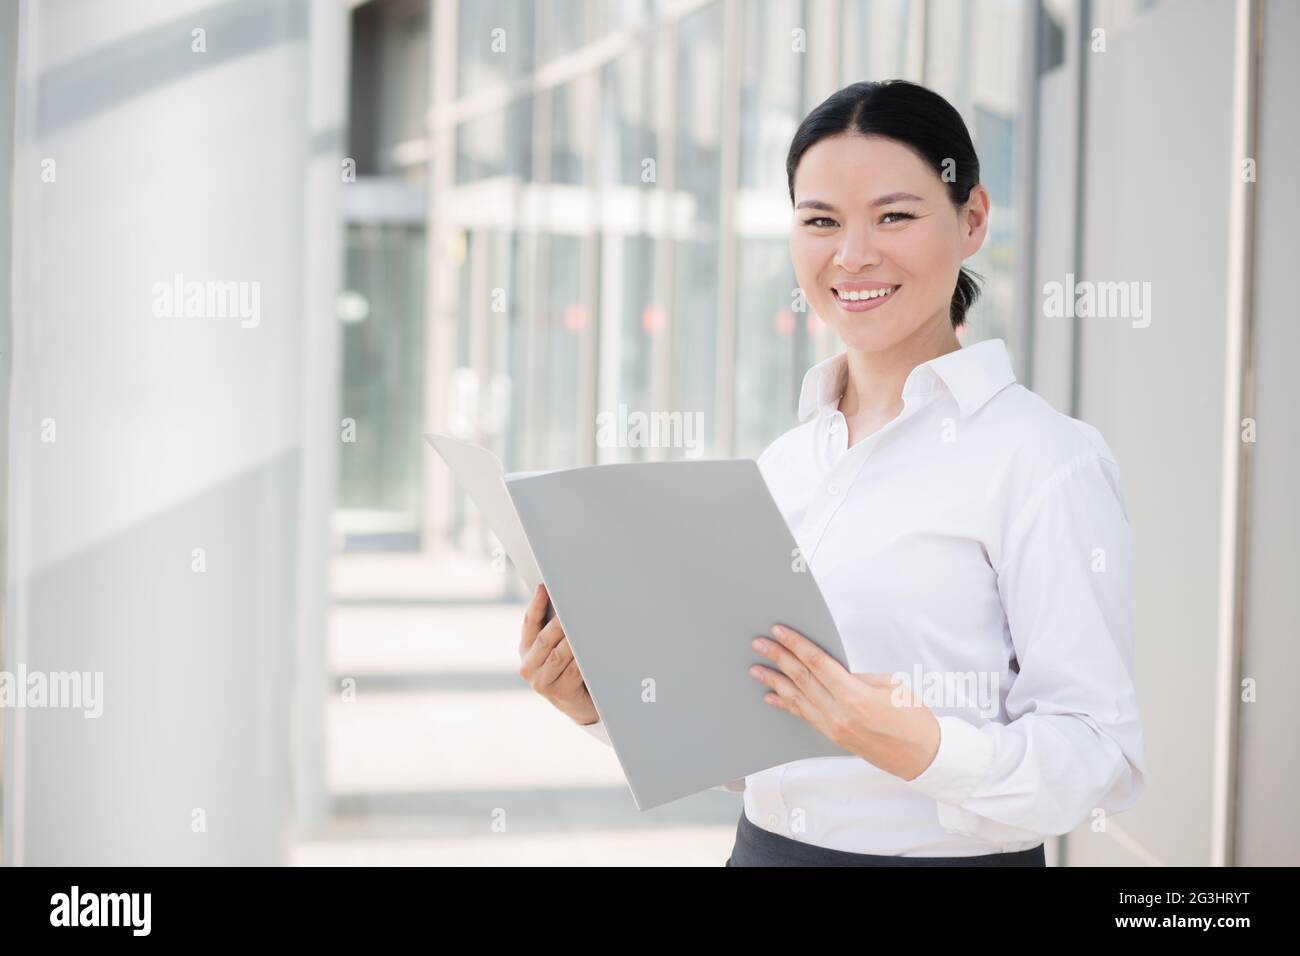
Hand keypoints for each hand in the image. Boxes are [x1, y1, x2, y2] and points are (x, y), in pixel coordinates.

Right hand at [518, 583, 598, 725]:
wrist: (579, 705)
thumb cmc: (569, 669)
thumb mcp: (555, 649)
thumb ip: (554, 630)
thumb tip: (566, 602)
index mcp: (525, 651)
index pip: (528, 623)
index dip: (535, 604)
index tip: (543, 587)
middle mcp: (528, 667)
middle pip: (544, 638)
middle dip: (559, 622)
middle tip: (573, 605)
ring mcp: (542, 682)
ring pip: (559, 654)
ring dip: (573, 639)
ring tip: (586, 623)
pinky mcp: (560, 693)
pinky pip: (575, 669)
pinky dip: (584, 657)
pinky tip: (593, 646)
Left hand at [747, 624, 940, 780]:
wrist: (922, 757)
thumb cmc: (913, 718)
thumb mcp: (890, 685)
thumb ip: (856, 676)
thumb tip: (832, 669)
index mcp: (854, 695)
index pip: (816, 663)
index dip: (796, 645)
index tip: (779, 631)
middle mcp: (838, 713)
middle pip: (801, 679)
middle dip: (778, 658)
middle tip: (759, 644)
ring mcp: (833, 728)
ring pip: (797, 699)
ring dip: (774, 681)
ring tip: (756, 669)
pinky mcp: (833, 737)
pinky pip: (804, 716)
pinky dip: (786, 705)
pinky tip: (772, 696)